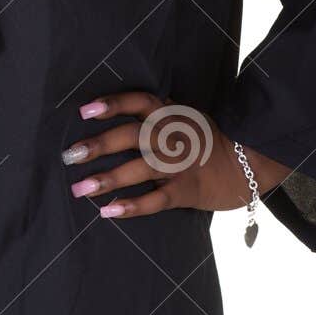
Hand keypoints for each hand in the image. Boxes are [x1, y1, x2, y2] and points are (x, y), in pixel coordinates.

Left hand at [60, 90, 289, 219]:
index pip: (137, 102)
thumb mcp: (183, 114)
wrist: (245, 163)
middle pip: (130, 136)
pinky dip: (131, 207)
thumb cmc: (206, 138)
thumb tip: (119, 105)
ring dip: (107, 179)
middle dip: (98, 145)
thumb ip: (155, 110)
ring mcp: (178, 165)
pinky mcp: (184, 191)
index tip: (84, 111)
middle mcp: (170, 137)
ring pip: (138, 169)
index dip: (112, 104)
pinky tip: (108, 212)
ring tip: (79, 188)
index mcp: (169, 114)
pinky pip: (154, 200)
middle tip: (70, 155)